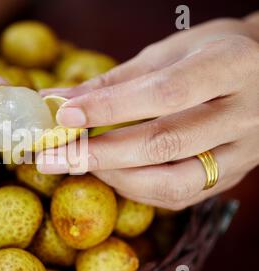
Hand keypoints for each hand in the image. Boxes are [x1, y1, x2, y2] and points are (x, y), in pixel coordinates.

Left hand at [38, 17, 258, 209]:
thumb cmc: (208, 55)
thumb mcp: (166, 54)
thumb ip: (114, 81)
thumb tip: (56, 100)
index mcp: (230, 66)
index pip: (164, 93)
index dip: (109, 107)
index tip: (63, 115)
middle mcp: (243, 114)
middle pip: (165, 143)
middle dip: (99, 154)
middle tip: (50, 157)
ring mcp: (242, 153)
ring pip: (173, 182)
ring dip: (115, 177)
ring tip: (75, 165)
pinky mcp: (230, 178)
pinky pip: (179, 196)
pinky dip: (135, 189)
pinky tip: (109, 173)